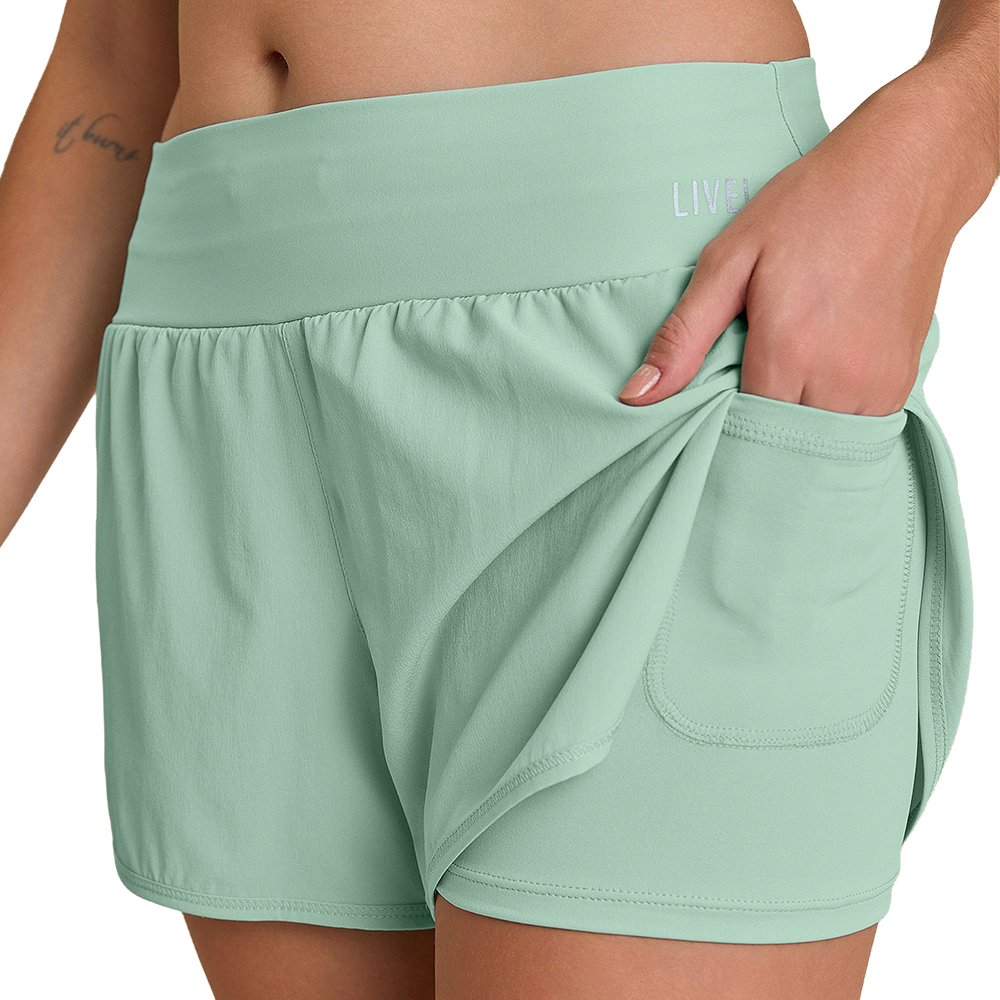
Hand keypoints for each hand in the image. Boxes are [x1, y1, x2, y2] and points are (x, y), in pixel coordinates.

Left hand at [617, 61, 988, 414]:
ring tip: (775, 380)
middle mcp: (839, 379)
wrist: (905, 172)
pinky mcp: (902, 381)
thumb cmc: (812, 207)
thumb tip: (635, 396)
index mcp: (789, 351)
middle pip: (777, 440)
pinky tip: (812, 379)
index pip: (738, 431)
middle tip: (737, 389)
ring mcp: (879, 384)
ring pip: (817, 441)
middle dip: (751, 429)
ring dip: (791, 425)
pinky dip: (827, 414)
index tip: (706, 404)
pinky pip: (854, 426)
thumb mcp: (729, 259)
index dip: (716, 424)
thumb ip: (683, 336)